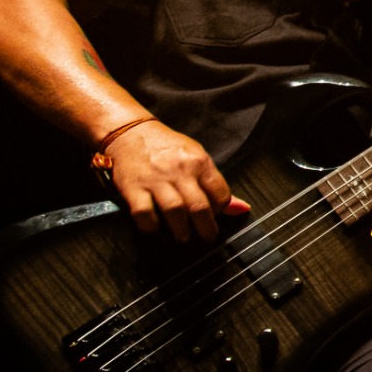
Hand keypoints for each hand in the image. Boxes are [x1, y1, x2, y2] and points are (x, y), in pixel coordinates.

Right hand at [104, 120, 249, 240]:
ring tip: (185, 238)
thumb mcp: (197, 157)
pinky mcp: (132, 187)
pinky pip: (144, 213)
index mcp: (199, 162)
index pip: (220, 193)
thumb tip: (242, 209)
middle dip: (206, 229)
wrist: (130, 132)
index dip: (221, 210)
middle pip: (199, 206)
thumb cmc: (167, 148)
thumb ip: (216, 184)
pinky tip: (157, 229)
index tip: (216, 217)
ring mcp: (155, 180)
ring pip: (174, 211)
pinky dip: (151, 226)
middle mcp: (179, 171)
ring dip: (182, 231)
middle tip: (207, 239)